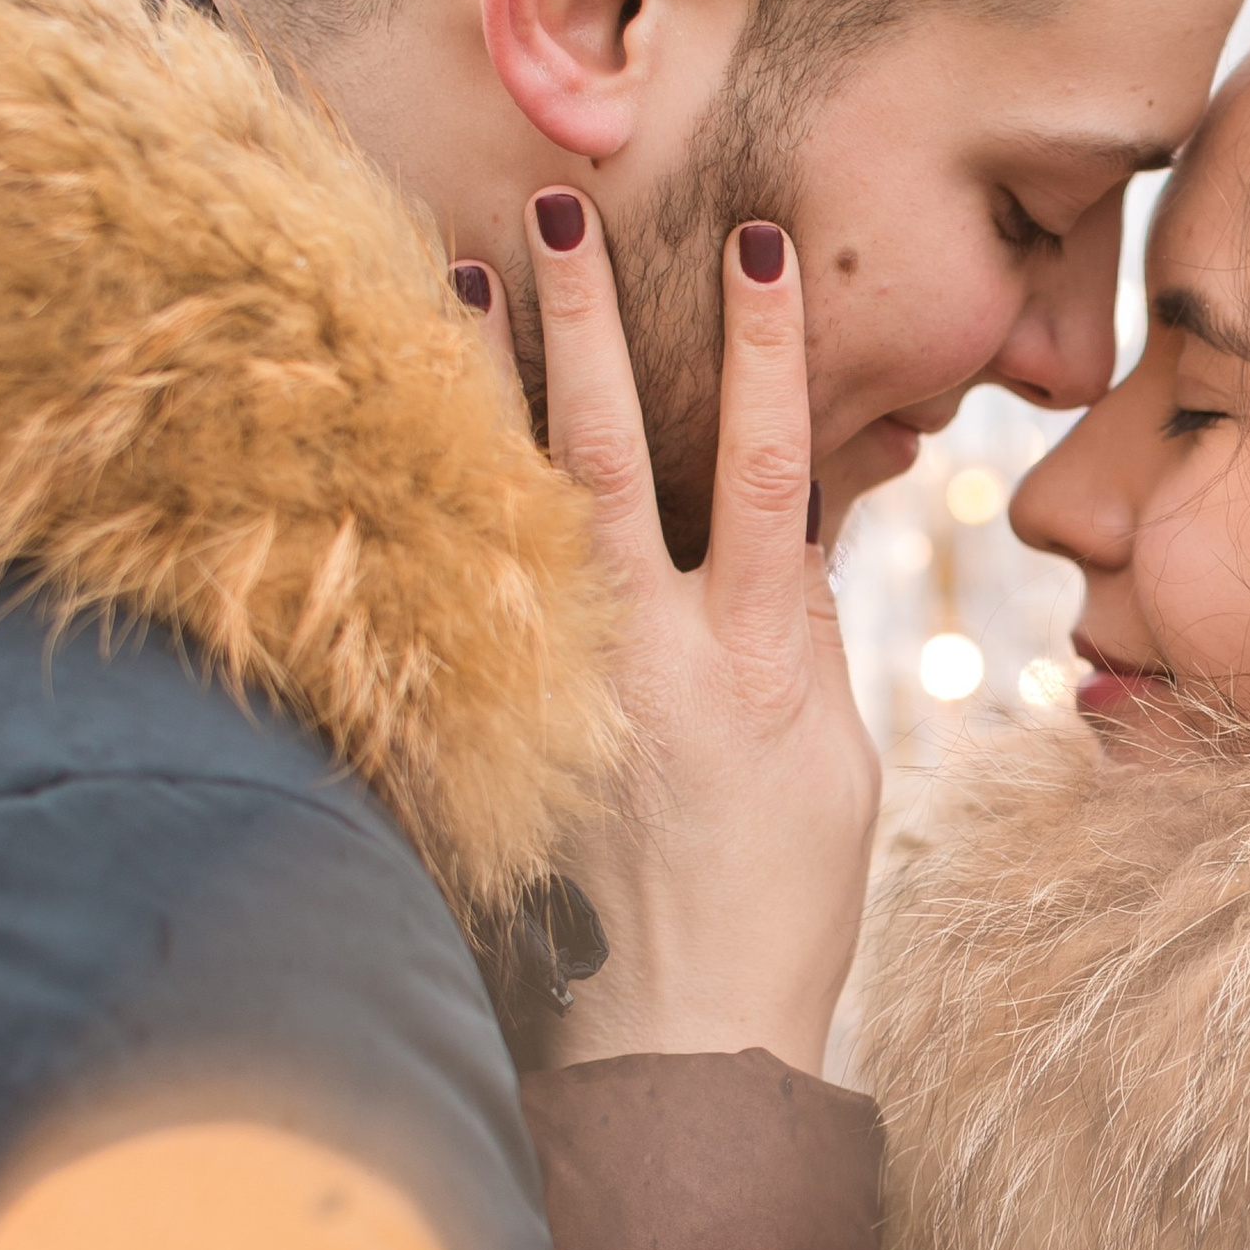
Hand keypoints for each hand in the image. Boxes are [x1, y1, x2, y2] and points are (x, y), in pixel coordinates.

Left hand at [496, 192, 880, 1075]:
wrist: (679, 1038)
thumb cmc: (779, 903)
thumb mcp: (836, 760)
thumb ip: (806, 630)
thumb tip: (796, 518)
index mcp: (753, 660)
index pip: (763, 467)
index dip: (762, 352)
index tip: (752, 245)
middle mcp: (644, 659)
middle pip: (604, 456)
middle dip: (583, 324)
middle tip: (555, 211)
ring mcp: (558, 694)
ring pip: (511, 507)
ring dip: (482, 384)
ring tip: (451, 272)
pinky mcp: (498, 736)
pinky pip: (467, 594)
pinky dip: (443, 502)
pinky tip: (413, 430)